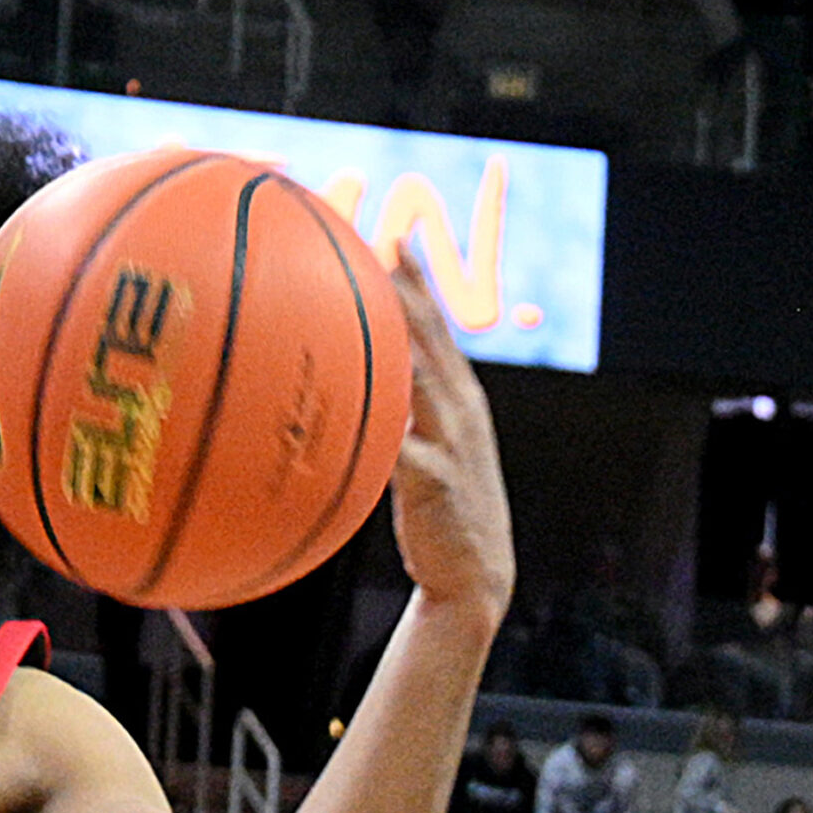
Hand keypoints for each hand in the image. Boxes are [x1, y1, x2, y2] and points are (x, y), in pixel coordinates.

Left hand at [385, 248, 513, 623]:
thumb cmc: (436, 514)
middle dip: (409, 290)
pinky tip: (360, 404)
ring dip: (398, 339)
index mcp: (457, 400)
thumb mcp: (417, 455)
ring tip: (371, 302)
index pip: (436, 329)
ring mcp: (452, 441)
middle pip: (432, 338)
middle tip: (381, 244)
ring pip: (422, 378)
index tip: (394, 236)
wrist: (474, 576)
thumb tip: (337, 390)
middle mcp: (460, 410)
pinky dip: (384, 425)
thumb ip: (390, 420)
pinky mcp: (435, 479)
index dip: (418, 282)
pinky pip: (404, 446)